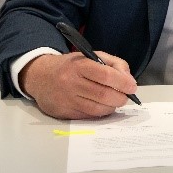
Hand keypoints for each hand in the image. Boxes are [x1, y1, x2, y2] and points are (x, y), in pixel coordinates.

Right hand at [20, 51, 137, 119]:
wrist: (40, 77)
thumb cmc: (72, 66)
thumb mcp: (92, 56)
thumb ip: (114, 64)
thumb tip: (129, 81)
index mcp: (79, 65)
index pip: (105, 75)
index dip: (122, 82)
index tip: (132, 86)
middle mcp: (71, 83)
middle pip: (103, 94)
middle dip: (120, 97)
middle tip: (126, 96)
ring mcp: (66, 99)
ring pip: (96, 109)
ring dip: (112, 107)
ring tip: (115, 101)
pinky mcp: (63, 113)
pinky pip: (88, 116)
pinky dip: (100, 113)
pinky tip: (103, 106)